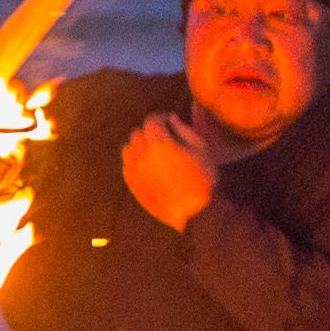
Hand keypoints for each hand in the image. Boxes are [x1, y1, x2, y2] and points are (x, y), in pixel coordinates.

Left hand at [121, 112, 220, 231]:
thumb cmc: (203, 177)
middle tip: (163, 136)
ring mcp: (134, 171)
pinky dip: (134, 161)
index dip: (161, 119)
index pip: (151, 120)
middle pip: (138, 133)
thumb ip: (183, 129)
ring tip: (153, 151)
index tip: (169, 123)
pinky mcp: (132, 185)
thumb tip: (170, 119)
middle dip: (150, 131)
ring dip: (139, 145)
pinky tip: (148, 165)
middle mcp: (142, 154)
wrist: (193, 212)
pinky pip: (126, 165)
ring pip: (128, 148)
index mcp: (159, 142)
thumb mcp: (200, 148)